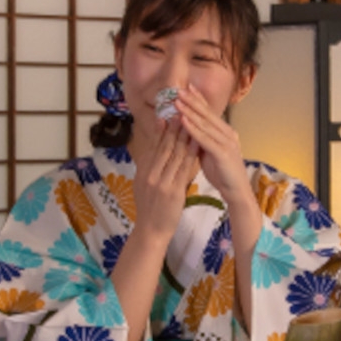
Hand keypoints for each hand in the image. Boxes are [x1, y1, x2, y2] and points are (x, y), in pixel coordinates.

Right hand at [132, 115, 197, 242]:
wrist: (150, 231)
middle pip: (164, 146)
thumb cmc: (149, 209)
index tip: (168, 113)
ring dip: (184, 135)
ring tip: (192, 120)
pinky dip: (191, 153)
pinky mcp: (172, 191)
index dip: (162, 129)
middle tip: (181, 109)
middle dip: (174, 127)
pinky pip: (184, 168)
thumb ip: (148, 168)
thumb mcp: (143, 185)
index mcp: (143, 171)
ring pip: (174, 154)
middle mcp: (150, 173)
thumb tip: (152, 152)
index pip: (154, 146)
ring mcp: (161, 182)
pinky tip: (198, 143)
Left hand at [173, 85, 250, 207]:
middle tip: (178, 90)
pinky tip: (183, 121)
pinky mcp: (223, 153)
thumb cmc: (222, 173)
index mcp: (225, 132)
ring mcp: (227, 143)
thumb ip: (201, 140)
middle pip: (207, 114)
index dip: (198, 99)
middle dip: (192, 101)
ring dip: (190, 111)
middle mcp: (228, 134)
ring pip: (205, 124)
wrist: (236, 192)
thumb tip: (188, 128)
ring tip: (177, 101)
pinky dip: (193, 129)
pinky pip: (205, 139)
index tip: (186, 87)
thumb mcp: (209, 152)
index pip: (210, 112)